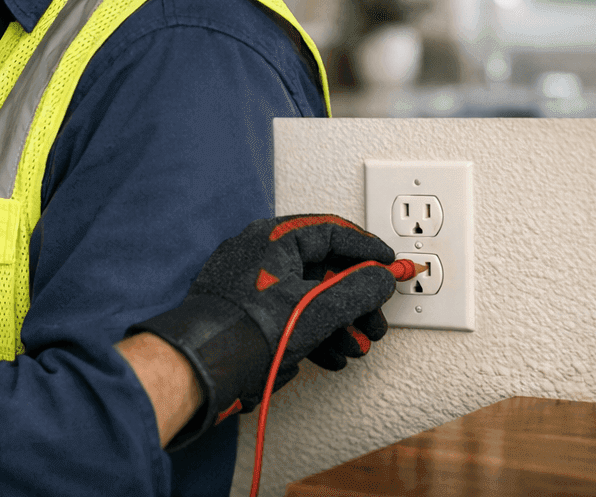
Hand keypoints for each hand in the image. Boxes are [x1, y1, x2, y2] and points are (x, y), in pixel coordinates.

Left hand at [128, 214, 395, 447]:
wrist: (204, 364)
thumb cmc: (251, 329)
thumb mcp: (318, 308)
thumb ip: (358, 289)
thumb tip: (382, 278)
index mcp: (273, 237)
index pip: (331, 231)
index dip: (366, 249)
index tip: (391, 264)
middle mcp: (258, 252)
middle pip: (321, 267)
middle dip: (355, 299)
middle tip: (375, 321)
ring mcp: (247, 281)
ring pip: (306, 294)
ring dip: (338, 321)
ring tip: (356, 347)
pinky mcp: (243, 309)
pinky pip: (287, 312)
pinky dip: (313, 330)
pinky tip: (331, 356)